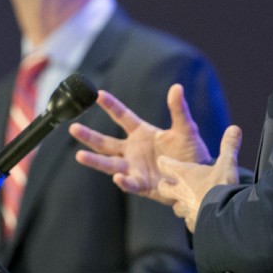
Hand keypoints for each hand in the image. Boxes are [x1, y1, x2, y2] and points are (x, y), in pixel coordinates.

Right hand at [70, 84, 211, 204]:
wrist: (199, 177)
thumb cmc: (191, 151)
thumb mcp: (186, 128)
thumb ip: (178, 109)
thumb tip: (176, 87)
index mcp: (143, 133)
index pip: (122, 116)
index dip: (111, 105)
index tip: (98, 94)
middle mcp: (134, 150)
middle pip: (106, 142)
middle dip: (89, 135)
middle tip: (73, 127)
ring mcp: (135, 167)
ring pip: (109, 164)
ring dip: (95, 160)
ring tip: (80, 155)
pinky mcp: (142, 184)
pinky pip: (130, 182)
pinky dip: (124, 180)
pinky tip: (118, 177)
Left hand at [157, 125, 241, 231]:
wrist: (222, 217)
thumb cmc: (221, 187)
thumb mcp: (227, 164)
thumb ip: (229, 146)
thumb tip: (235, 128)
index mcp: (185, 174)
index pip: (166, 165)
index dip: (164, 163)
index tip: (163, 161)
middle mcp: (180, 192)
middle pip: (164, 188)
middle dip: (165, 186)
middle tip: (169, 184)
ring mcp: (185, 209)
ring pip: (176, 207)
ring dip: (181, 204)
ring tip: (189, 203)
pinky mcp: (193, 224)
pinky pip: (190, 221)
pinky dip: (194, 219)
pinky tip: (202, 218)